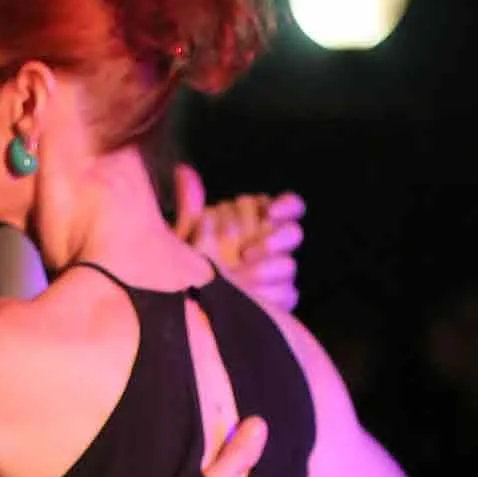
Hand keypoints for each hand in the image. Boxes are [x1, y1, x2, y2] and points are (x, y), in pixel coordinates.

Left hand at [175, 165, 305, 314]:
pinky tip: (250, 295)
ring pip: (289, 264)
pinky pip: (288, 293)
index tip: (271, 212)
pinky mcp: (280, 299)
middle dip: (273, 240)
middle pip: (293, 234)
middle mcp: (273, 246)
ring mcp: (278, 274)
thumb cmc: (190, 266)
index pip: (290, 207)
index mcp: (258, 223)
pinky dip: (272, 292)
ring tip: (240, 276)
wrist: (190, 305)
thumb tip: (184, 171)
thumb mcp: (185, 237)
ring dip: (266, 268)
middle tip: (245, 252)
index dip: (286, 206)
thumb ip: (190, 209)